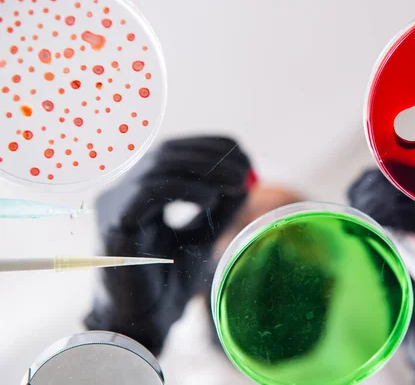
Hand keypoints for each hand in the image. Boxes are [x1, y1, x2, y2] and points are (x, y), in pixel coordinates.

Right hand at [84, 136, 253, 355]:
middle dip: (212, 156)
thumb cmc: (170, 280)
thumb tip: (246, 177)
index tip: (245, 157)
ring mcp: (114, 205)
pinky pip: (150, 191)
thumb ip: (220, 207)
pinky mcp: (115, 224)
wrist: (144, 321)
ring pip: (160, 166)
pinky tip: (209, 202)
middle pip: (168, 152)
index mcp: (139, 190)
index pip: (174, 150)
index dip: (210, 146)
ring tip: (237, 184)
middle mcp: (122, 191)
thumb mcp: (203, 235)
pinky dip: (185, 190)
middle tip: (246, 171)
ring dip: (205, 170)